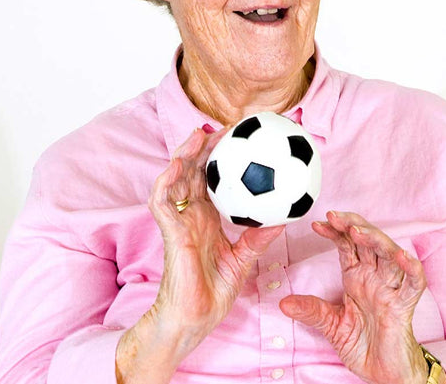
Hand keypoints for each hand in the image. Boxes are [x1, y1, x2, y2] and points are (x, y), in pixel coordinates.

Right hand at [116, 128, 283, 382]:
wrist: (193, 318)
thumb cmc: (213, 293)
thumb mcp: (243, 260)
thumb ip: (258, 238)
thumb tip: (283, 217)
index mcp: (206, 219)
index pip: (212, 180)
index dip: (222, 158)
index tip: (241, 139)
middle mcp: (191, 216)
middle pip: (193, 172)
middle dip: (203, 147)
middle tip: (224, 127)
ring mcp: (178, 222)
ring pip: (174, 179)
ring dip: (184, 154)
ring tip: (198, 134)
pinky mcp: (169, 232)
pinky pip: (162, 201)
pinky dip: (168, 180)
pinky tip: (180, 164)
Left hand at [279, 211, 428, 383]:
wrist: (383, 373)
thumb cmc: (363, 344)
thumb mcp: (331, 325)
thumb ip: (311, 311)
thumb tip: (283, 303)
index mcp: (357, 278)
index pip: (347, 245)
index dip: (335, 231)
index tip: (317, 224)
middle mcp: (375, 279)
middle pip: (368, 242)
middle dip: (353, 226)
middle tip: (334, 217)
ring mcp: (391, 290)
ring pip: (389, 256)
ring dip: (376, 240)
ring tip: (358, 231)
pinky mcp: (404, 307)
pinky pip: (413, 285)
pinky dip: (412, 270)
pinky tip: (403, 257)